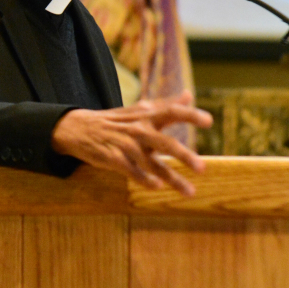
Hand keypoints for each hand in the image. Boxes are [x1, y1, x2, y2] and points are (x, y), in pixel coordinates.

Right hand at [51, 91, 211, 195]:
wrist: (79, 128)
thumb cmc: (115, 120)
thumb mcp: (139, 109)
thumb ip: (166, 104)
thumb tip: (189, 95)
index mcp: (146, 115)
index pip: (171, 111)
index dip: (190, 115)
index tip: (209, 121)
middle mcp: (138, 129)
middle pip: (164, 143)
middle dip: (184, 156)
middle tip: (203, 168)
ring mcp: (125, 144)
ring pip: (151, 164)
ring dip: (172, 178)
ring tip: (190, 192)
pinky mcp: (113, 159)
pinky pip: (131, 171)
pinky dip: (144, 179)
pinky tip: (157, 187)